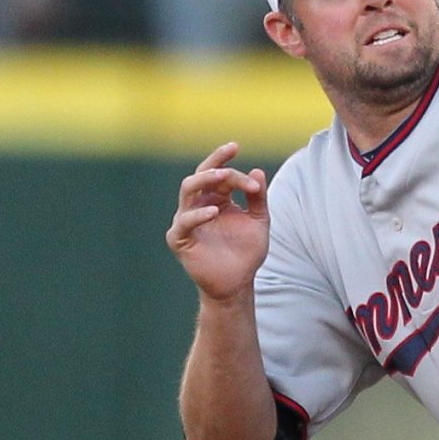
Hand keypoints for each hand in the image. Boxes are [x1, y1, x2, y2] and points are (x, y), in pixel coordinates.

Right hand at [167, 142, 270, 303]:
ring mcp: (187, 220)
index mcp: (216, 198)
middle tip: (231, 156)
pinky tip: (215, 211)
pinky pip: (184, 222)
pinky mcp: (179, 238)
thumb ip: (258, 198)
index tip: (252, 176)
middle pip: (201, 175)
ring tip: (223, 176)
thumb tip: (258, 170)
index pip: (220, 173)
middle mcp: (199, 205)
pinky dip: (198, 215)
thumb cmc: (246, 252)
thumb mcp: (259, 221)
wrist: (237, 283)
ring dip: (205, 179)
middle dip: (215, 162)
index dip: (233, 169)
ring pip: (187, 189)